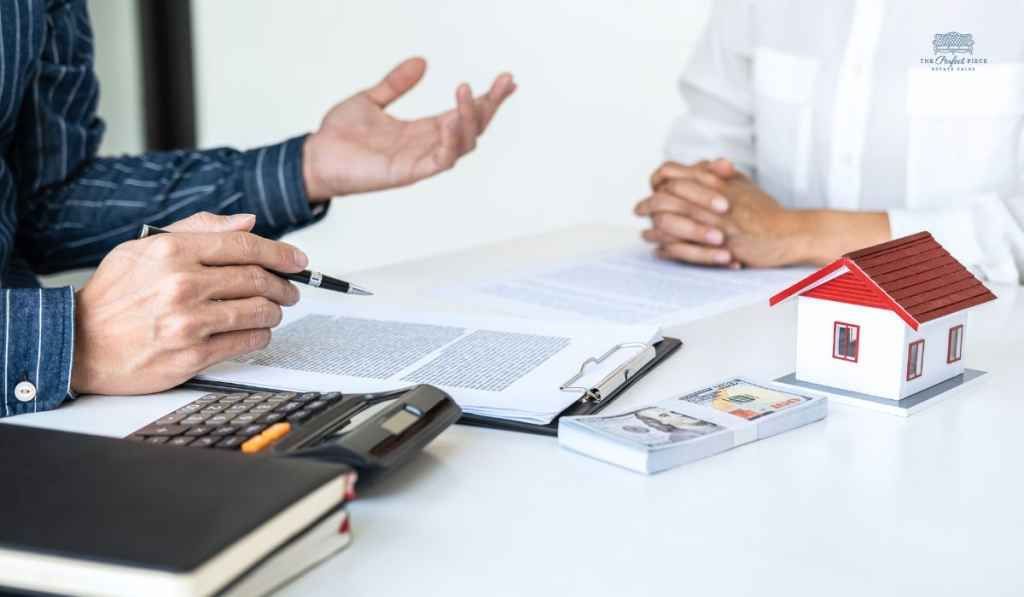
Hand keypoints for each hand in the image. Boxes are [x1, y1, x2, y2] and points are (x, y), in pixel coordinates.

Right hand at [71, 212, 305, 394]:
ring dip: (274, 312)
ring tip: (273, 311)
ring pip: (258, 312)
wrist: (78, 343)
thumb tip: (248, 221)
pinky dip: (259, 336)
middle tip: (290, 289)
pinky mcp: (192, 355)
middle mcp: (182, 285)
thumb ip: (198, 229)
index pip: (243, 245)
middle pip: (257, 279)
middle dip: (283, 285)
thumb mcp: (143, 248)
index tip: (297, 260)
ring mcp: (188, 322)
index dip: (280, 253)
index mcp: (171, 252)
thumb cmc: (113, 295)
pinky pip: (245, 342)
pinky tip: (256, 333)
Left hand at [302, 57, 516, 199]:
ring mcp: (420, 160)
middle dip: (491, 106)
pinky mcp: (409, 173)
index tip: (506, 80)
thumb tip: (422, 61)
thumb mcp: (371, 99)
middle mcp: (427, 145)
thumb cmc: (339, 136)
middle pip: (472, 128)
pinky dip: (452, 142)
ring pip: (463, 144)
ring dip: (472, 120)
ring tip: (470, 93)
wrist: (315, 157)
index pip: (463, 113)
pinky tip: (452, 119)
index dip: (487, 99)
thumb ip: (396, 83)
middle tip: (505, 82)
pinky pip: (441, 160)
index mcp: (422, 130)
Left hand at [635, 159, 889, 266]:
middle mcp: (712, 200)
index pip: (674, 172)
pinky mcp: (717, 246)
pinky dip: (666, 248)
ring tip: (644, 233)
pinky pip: (682, 247)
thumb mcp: (744, 185)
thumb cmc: (766, 211)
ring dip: (653, 228)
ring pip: (670, 222)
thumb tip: (708, 164)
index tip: (652, 185)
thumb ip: (723, 174)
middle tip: (638, 209)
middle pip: (666, 196)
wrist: (788, 234)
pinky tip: (658, 250)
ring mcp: (713, 223)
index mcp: (716, 182)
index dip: (659, 178)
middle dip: (648, 203)